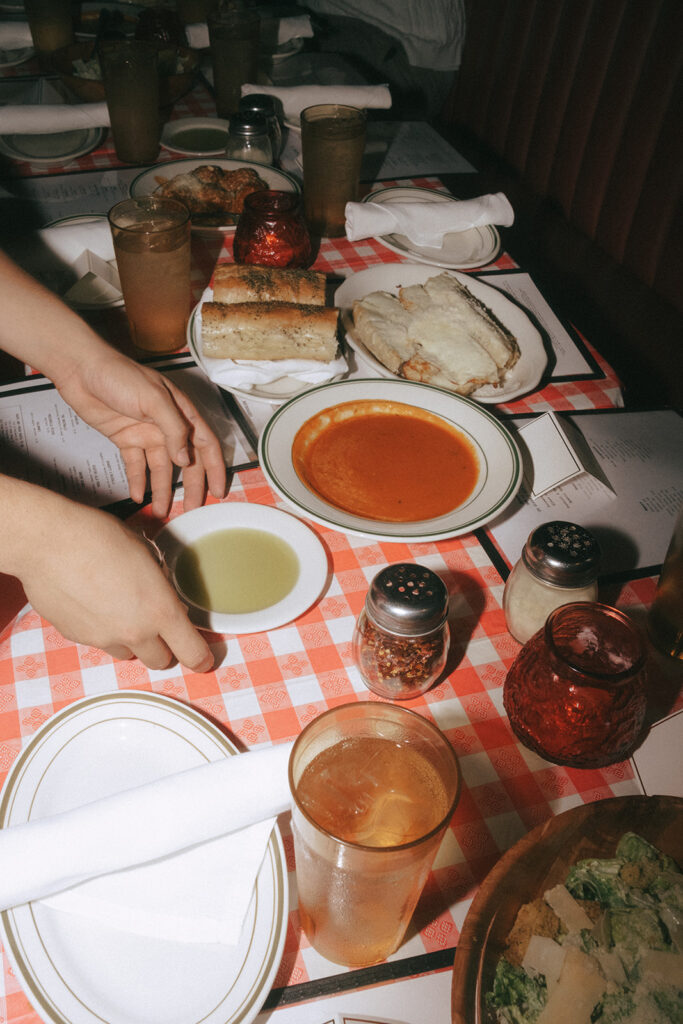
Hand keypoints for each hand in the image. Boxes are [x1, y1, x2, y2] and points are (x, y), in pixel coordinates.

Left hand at [0, 251, 225, 516]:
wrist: (81, 370)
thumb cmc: (120, 376)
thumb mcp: (154, 400)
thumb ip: (174, 430)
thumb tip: (186, 460)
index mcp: (182, 412)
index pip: (206, 444)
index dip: (214, 468)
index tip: (218, 492)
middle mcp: (167, 425)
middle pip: (185, 461)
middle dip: (190, 486)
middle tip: (191, 509)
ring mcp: (146, 433)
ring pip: (160, 468)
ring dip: (162, 489)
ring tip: (162, 511)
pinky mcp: (125, 439)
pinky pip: (135, 465)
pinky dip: (137, 481)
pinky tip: (139, 497)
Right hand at [9, 483, 213, 670]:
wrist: (48, 543)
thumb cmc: (98, 538)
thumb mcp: (145, 554)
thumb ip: (159, 583)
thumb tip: (160, 592)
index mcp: (160, 610)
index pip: (191, 653)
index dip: (201, 659)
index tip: (203, 658)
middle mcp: (134, 632)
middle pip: (160, 661)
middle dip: (163, 647)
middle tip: (157, 625)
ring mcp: (103, 639)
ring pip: (128, 653)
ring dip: (131, 640)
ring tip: (121, 608)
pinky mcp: (77, 637)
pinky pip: (99, 642)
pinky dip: (102, 630)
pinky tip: (93, 602)